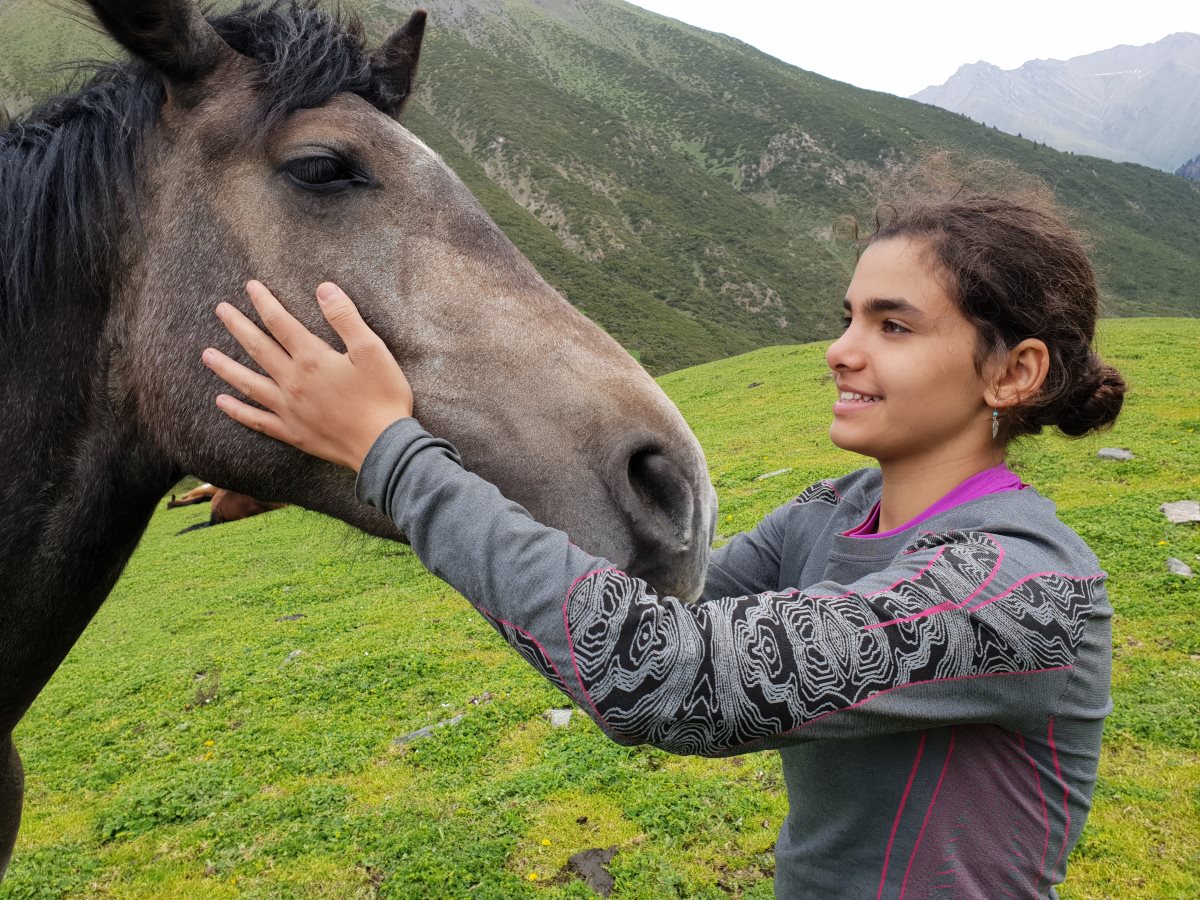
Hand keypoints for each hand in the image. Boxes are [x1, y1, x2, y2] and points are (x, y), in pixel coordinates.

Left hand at [202, 280, 413, 471]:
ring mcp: (289, 409)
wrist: (383, 446)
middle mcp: (293, 382)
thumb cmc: (383, 396)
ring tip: (206, 354)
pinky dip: (237, 411)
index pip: (280, 323)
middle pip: (258, 349)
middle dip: (238, 326)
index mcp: (312, 358)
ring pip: (249, 383)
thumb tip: (324, 289)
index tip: (250, 286)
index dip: (264, 303)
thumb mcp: (372, 350)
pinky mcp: (292, 432)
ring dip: (226, 367)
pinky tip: (221, 402)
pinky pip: (256, 420)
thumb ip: (345, 318)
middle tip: (220, 310)